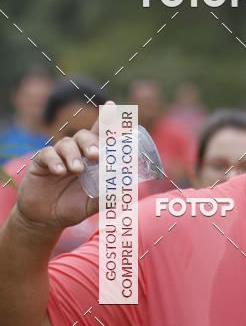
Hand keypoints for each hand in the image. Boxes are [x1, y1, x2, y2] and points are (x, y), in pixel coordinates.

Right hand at [16, 109, 105, 229]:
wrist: (45, 219)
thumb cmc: (72, 206)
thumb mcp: (91, 204)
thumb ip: (106, 197)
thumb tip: (125, 193)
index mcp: (91, 159)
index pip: (100, 135)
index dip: (105, 119)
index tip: (110, 106)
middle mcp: (76, 152)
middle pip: (84, 136)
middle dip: (91, 142)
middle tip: (96, 155)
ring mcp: (58, 155)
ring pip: (66, 144)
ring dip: (73, 155)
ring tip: (77, 169)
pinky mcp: (41, 162)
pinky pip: (47, 155)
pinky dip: (55, 161)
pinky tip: (60, 171)